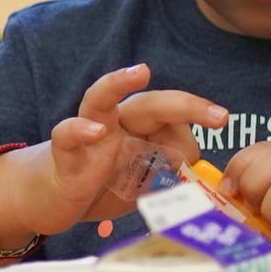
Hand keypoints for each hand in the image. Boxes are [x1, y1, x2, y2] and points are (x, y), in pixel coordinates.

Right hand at [0, 64, 228, 244]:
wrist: (48, 199)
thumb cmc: (100, 184)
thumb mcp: (143, 179)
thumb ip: (168, 167)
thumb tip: (191, 162)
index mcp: (139, 129)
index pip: (173, 117)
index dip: (196, 114)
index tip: (222, 119)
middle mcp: (115, 124)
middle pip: (149, 103)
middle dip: (184, 105)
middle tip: (218, 116)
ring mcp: (87, 137)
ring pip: (98, 100)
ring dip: (116, 83)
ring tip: (140, 72)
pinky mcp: (63, 156)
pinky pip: (66, 136)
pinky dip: (78, 130)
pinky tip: (94, 131)